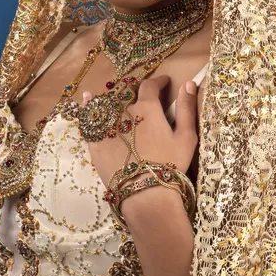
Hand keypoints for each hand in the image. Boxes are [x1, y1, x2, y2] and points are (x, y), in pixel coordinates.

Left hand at [82, 75, 197, 187]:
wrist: (146, 194)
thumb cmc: (171, 165)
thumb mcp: (186, 137)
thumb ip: (186, 108)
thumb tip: (188, 83)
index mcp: (147, 108)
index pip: (150, 85)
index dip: (158, 81)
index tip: (163, 82)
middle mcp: (124, 111)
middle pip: (129, 94)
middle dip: (137, 92)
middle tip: (143, 98)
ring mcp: (107, 126)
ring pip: (110, 104)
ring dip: (116, 100)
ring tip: (120, 101)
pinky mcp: (95, 141)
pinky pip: (88, 118)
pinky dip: (88, 106)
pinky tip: (87, 97)